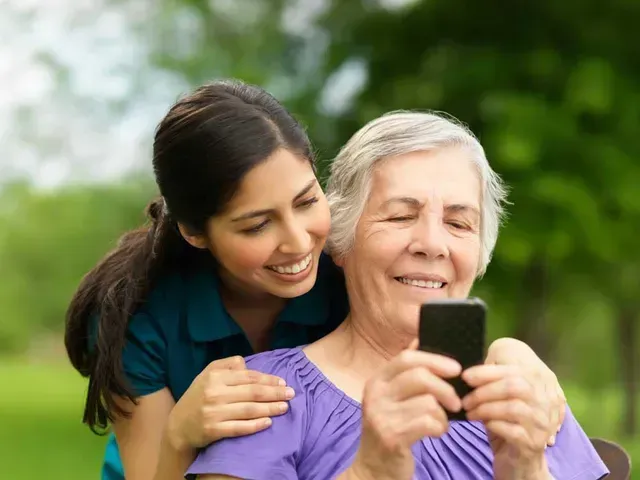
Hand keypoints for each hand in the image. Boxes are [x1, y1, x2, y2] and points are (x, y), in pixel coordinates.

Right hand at [165, 355, 293, 450]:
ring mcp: (213, 413)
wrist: (178, 426)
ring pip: (248, 410)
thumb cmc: (198, 396)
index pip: (248, 377)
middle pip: (252, 392)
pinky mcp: (213, 430)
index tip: (283, 382)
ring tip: (284, 407)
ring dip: (269, 408)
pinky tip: (268, 422)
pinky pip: (239, 428)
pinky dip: (255, 425)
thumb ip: (227, 365)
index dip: (268, 379)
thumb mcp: (207, 374)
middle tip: (291, 394)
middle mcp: (214, 393)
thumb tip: (246, 363)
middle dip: (274, 392)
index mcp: (215, 377)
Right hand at [349, 340, 461, 479]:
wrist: (373, 469)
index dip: (435, 359)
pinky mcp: (391, 436)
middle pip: (419, 376)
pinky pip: (428, 423)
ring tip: (441, 423)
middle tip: (456, 402)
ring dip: (444, 414)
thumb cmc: (391, 429)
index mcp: (377, 380)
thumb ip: (404, 373)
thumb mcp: (391, 398)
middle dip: (445, 387)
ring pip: (428, 402)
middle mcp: (375, 394)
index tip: (456, 369)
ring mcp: (380, 415)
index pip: (407, 357)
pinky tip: (436, 432)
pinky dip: (440, 427)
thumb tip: (419, 341)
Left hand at [462, 365, 553, 478]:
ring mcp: (543, 422)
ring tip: (470, 412)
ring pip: (513, 408)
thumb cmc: (507, 422)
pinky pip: (513, 430)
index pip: (512, 370)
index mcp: (541, 382)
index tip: (465, 377)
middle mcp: (547, 400)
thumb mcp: (503, 397)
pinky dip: (494, 424)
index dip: (486, 372)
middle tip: (465, 400)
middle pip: (514, 386)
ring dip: (485, 408)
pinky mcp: (534, 442)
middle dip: (484, 391)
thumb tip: (471, 373)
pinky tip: (485, 424)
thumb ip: (494, 381)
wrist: (520, 460)